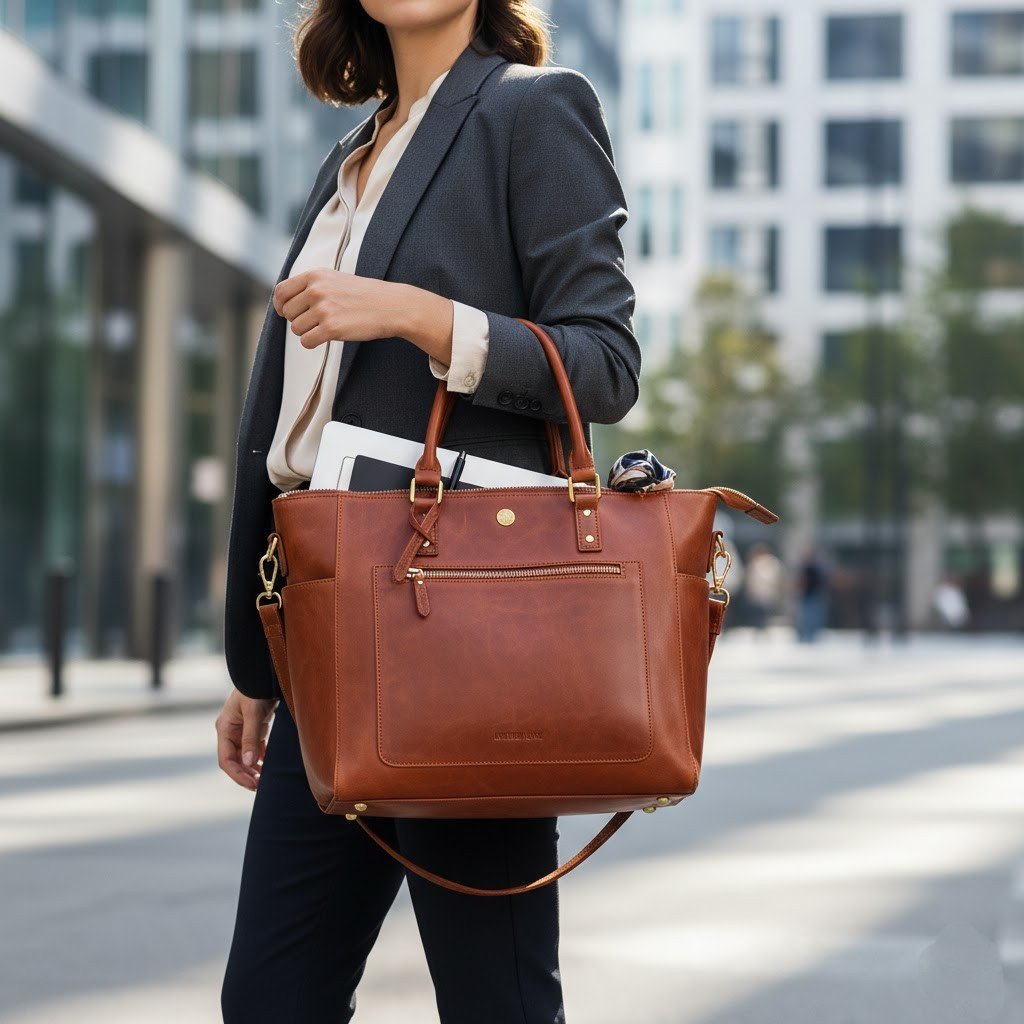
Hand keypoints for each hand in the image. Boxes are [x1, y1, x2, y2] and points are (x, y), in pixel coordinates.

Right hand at [215, 689, 277, 790]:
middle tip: (260, 786)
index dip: (237, 774)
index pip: (225, 760)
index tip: (252, 784)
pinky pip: (253, 748)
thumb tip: (249, 763)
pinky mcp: (252, 728)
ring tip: (264, 780)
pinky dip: (259, 758)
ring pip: (244, 756)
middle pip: (234, 761)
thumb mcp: (253, 713)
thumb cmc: (255, 691)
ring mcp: (240, 731)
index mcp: (224, 729)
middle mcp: (230, 732)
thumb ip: (250, 738)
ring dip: (252, 769)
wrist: (263, 675)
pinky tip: (267, 766)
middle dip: (245, 775)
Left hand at [273, 268, 408, 349]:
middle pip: (287, 313)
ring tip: (326, 327)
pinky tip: (327, 337)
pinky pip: (306, 342)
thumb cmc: (364, 295)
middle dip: (298, 320)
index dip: (280, 305)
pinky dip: (313, 343)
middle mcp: (317, 290)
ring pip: (296, 329)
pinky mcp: (332, 328)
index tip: (286, 313)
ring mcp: (324, 309)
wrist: (392, 305)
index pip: (281, 291)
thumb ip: (310, 286)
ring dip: (308, 332)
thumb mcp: (334, 279)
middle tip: (317, 321)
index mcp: (315, 275)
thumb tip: (284, 303)